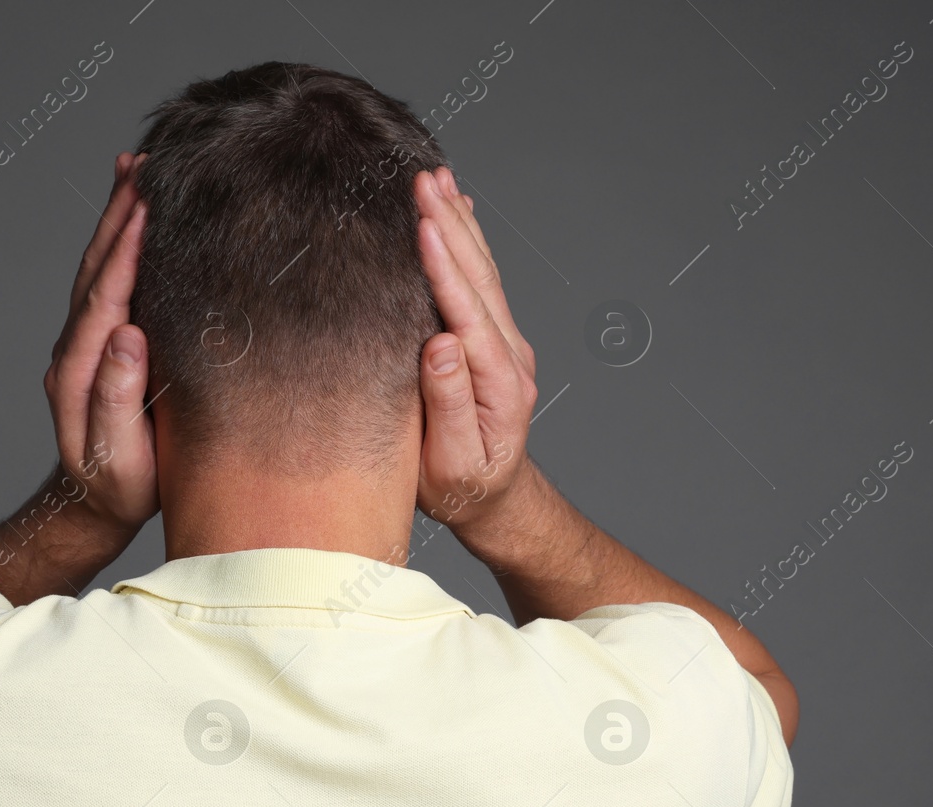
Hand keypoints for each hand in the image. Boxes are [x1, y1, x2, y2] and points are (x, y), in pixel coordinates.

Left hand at [43, 151, 157, 540]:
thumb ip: (117, 397)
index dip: (126, 249)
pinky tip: (134, 222)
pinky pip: (107, 283)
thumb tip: (126, 335)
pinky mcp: (97, 345)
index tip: (147, 206)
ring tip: (135, 172)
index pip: (104, 297)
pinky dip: (118, 245)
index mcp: (79, 372)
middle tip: (142, 163)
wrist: (93, 508)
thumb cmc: (118, 487)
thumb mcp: (120, 455)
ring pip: (97, 268)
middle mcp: (73, 350)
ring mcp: (82, 345)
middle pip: (94, 268)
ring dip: (115, 218)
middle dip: (117, 214)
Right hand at [412, 166, 538, 542]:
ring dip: (460, 223)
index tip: (423, 224)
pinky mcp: (493, 341)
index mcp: (499, 383)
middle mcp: (509, 355)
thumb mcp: (450, 464)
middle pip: (480, 278)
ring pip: (483, 272)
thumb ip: (448, 406)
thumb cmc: (463, 490)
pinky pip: (480, 282)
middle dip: (451, 226)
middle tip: (424, 179)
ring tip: (438, 179)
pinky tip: (457, 212)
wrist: (495, 502)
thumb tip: (442, 347)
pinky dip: (467, 242)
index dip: (444, 267)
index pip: (468, 313)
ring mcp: (505, 344)